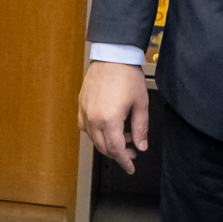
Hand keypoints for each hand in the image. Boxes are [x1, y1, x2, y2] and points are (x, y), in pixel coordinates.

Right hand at [79, 60, 148, 174]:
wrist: (113, 54)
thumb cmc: (127, 74)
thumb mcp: (141, 104)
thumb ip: (140, 128)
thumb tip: (140, 145)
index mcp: (109, 120)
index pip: (116, 150)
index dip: (125, 161)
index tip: (130, 167)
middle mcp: (93, 118)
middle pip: (103, 147)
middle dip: (118, 153)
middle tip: (132, 151)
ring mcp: (85, 110)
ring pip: (93, 138)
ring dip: (107, 143)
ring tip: (123, 136)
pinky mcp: (81, 103)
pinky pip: (84, 126)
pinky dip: (95, 132)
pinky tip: (106, 128)